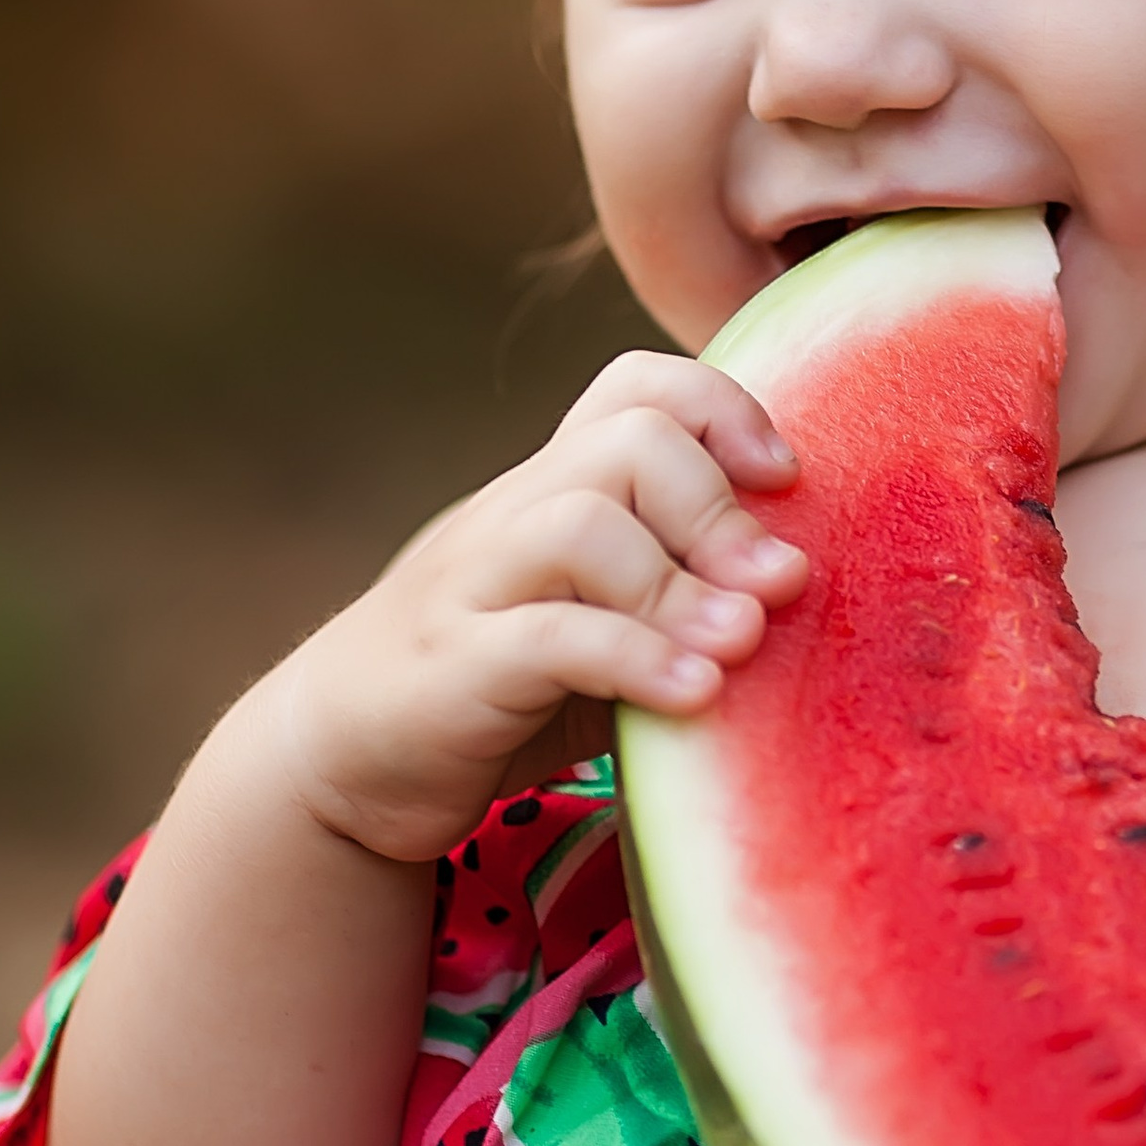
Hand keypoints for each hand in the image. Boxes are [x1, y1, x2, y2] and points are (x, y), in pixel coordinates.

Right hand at [262, 352, 805, 861]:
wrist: (340, 758)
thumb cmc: (503, 685)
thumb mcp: (602, 620)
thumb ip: (681, 593)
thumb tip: (805, 584)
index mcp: (557, 489)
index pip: (637, 387)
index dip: (721, 408)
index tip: (786, 478)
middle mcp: (515, 514)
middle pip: (626, 442)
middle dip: (718, 507)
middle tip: (779, 585)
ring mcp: (475, 586)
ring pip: (581, 524)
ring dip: (681, 584)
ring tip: (741, 642)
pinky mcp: (452, 668)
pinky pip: (547, 638)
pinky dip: (633, 659)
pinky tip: (696, 696)